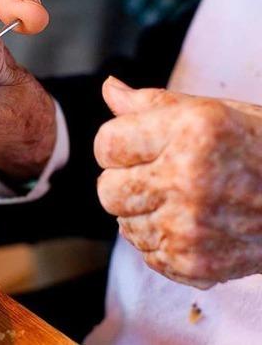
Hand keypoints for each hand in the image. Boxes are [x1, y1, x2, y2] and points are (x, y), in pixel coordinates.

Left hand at [94, 77, 261, 288]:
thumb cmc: (260, 148)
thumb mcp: (212, 112)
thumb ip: (151, 104)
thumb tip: (108, 88)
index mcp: (189, 133)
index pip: (106, 144)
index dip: (119, 145)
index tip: (140, 146)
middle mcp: (186, 181)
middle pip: (107, 190)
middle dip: (126, 181)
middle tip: (161, 174)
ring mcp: (189, 228)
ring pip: (124, 224)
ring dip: (144, 212)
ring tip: (185, 200)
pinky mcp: (193, 263)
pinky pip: (146, 253)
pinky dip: (162, 240)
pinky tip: (194, 224)